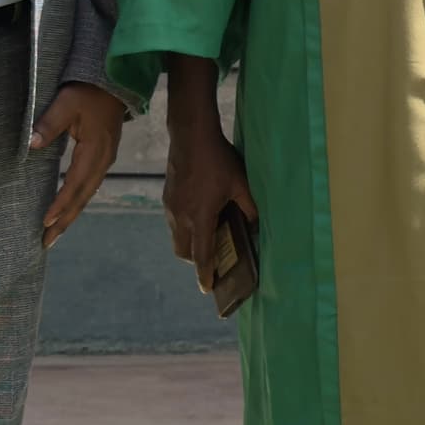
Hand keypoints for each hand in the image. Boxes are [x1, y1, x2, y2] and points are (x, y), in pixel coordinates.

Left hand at [31, 83, 127, 245]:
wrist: (113, 81)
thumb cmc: (87, 91)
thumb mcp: (66, 103)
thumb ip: (49, 123)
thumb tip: (31, 143)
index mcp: (95, 150)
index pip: (75, 184)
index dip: (60, 204)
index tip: (45, 221)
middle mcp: (103, 160)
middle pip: (83, 197)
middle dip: (65, 221)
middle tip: (46, 242)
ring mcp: (105, 160)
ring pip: (87, 194)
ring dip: (71, 215)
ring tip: (54, 233)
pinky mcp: (103, 157)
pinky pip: (89, 186)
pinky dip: (77, 202)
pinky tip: (67, 210)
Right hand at [160, 62, 256, 268]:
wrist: (191, 135)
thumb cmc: (218, 159)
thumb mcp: (241, 184)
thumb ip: (249, 207)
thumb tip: (257, 225)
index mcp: (200, 217)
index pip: (202, 255)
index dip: (205, 274)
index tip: (207, 288)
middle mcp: (181, 217)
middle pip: (184, 252)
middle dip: (196, 260)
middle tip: (212, 258)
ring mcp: (171, 207)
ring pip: (177, 237)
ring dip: (189, 242)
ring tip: (208, 233)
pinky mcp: (167, 197)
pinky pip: (174, 222)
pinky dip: (185, 226)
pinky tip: (199, 212)